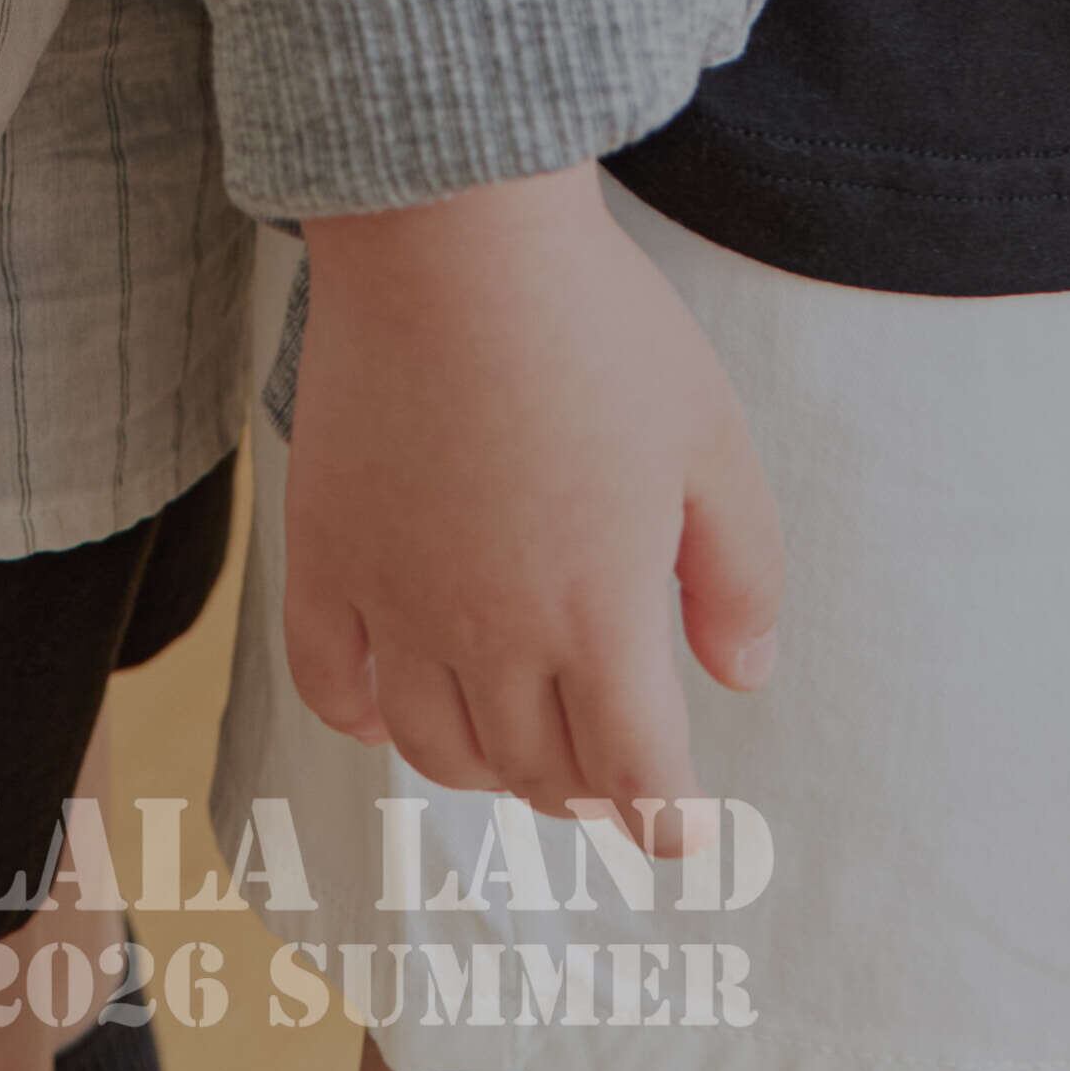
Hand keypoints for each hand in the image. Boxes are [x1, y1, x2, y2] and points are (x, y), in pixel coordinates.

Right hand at [282, 168, 783, 830]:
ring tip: (518, 744)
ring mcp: (397, 599)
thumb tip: (744, 675)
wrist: (453, 236)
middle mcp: (492, 631)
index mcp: (599, 612)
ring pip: (437, 748)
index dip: (662, 819)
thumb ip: (740, 570)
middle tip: (607, 770)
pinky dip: (363, 721)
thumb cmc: (596, 324)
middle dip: (585, 788)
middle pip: (538, 769)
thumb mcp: (710, 436)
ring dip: (487, 768)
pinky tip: (391, 715)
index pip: (634, 774)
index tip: (675, 834)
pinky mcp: (325, 553)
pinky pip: (329, 684)